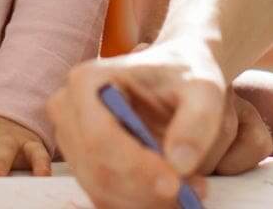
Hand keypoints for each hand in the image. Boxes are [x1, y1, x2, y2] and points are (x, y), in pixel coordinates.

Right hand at [47, 39, 271, 207]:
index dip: (135, 167)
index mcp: (87, 81)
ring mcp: (71, 139)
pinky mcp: (83, 163)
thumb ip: (197, 121)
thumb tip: (179, 163)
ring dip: (144, 201)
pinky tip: (171, 195)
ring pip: (100, 190)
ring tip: (189, 190)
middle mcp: (69, 110)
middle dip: (144, 191)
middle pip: (96, 170)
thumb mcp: (203, 88)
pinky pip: (104, 197)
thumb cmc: (186, 75)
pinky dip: (139, 203)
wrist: (177, 76)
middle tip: (191, 194)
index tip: (175, 183)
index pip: (100, 137)